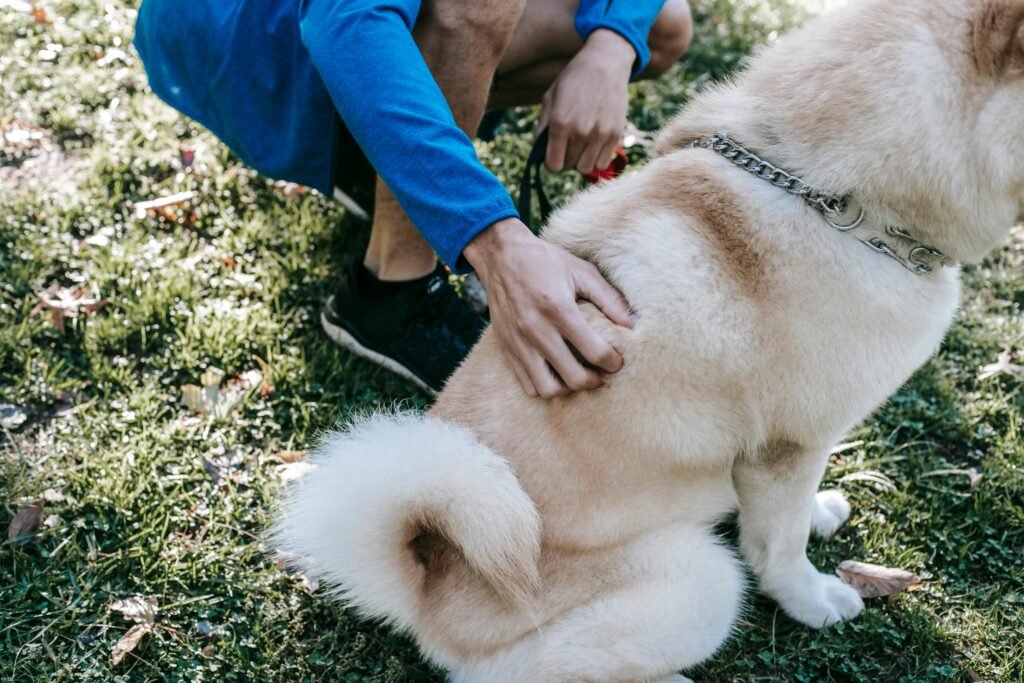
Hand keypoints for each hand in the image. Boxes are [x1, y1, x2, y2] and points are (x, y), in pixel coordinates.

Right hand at [463, 218, 633, 398]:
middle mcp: (536, 330)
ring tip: (579, 376)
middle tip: (602, 374)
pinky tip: (557, 373)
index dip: (612, 362)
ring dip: (568, 389)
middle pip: (573, 377)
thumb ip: (609, 299)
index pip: (594, 351)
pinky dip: (545, 386)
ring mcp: (519, 343)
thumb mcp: (582, 271)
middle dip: (595, 381)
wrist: (501, 256)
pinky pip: (527, 384)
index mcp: (558, 309)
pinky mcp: (507, 349)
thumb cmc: (546, 261)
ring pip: (547, 389)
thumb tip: (632, 325)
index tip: (617, 361)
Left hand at [538, 29, 634, 174]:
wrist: (605, 63)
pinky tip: (593, 145)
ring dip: (580, 161)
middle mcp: (580, 132)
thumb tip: (540, 153)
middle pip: (568, 166)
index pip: (552, 164)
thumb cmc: (573, 80)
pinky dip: (596, 158)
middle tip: (566, 146)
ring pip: (586, 168)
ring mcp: (600, 134)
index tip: (552, 154)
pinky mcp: (615, 134)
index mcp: (560, 123)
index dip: (550, 161)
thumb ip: (542, 127)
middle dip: (564, 160)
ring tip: (579, 146)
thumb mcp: (550, 98)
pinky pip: (602, 163)